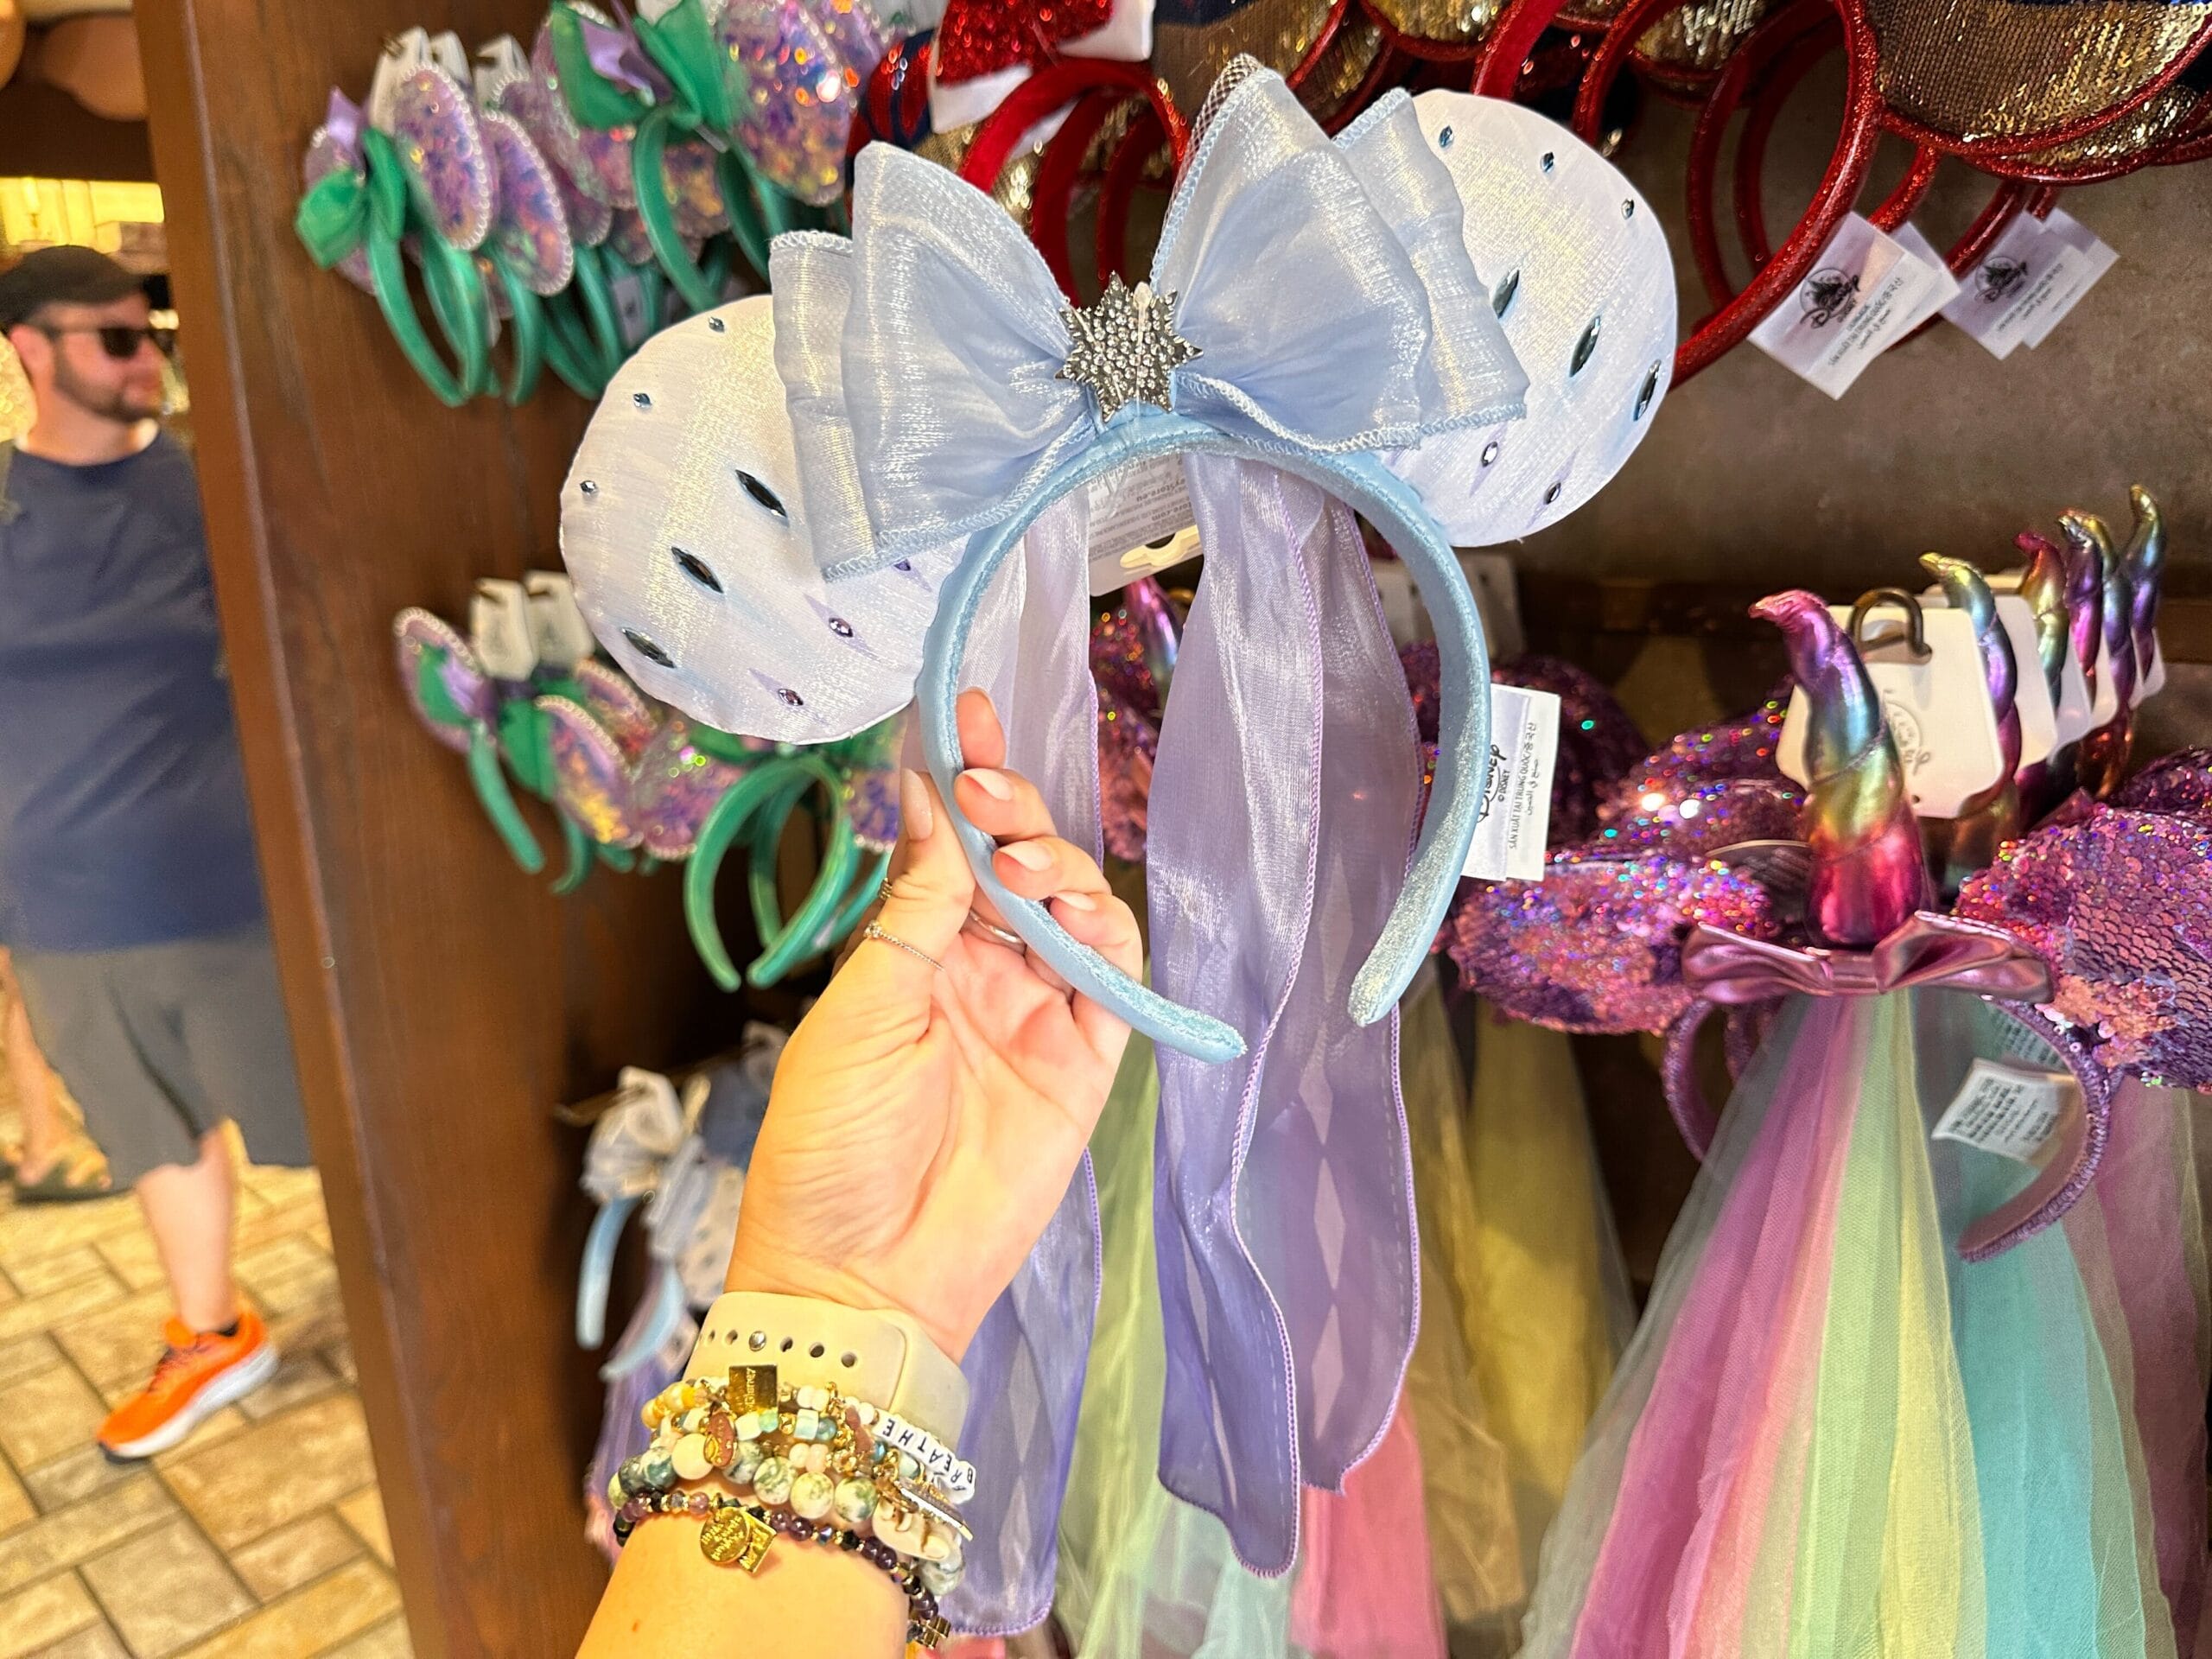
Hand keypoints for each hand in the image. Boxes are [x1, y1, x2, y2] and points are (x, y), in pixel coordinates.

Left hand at [724, 689, 1139, 1358]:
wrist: (862, 1278)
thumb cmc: (829, 1146)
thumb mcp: (860, 1006)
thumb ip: (914, 904)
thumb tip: (926, 792)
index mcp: (914, 955)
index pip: (951, 847)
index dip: (964, 776)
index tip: (963, 707)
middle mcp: (981, 973)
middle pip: (1021, 866)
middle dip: (1015, 810)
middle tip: (992, 789)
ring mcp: (1037, 1017)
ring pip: (1077, 910)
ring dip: (1063, 867)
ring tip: (1028, 867)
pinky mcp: (1083, 1067)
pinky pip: (1117, 984)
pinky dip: (1110, 938)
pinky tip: (1079, 913)